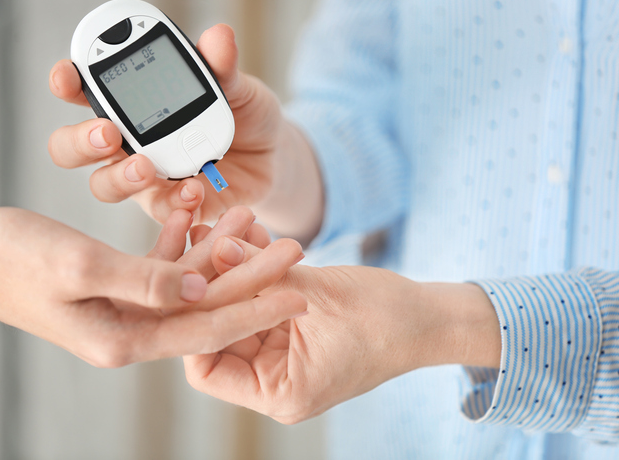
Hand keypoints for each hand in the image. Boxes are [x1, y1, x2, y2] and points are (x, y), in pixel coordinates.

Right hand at [0, 207, 305, 366]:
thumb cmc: (13, 258)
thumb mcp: (80, 266)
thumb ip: (144, 281)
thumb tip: (199, 291)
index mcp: (124, 338)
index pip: (206, 328)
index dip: (256, 311)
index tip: (300, 296)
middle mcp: (130, 329)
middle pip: (206, 303)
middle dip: (251, 275)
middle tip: (295, 248)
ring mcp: (124, 308)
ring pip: (188, 280)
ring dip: (217, 248)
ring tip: (252, 216)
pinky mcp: (115, 284)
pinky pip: (161, 262)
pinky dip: (180, 236)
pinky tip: (198, 206)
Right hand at [48, 25, 322, 239]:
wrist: (272, 157)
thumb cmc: (243, 115)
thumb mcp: (237, 87)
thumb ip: (222, 67)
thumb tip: (219, 37)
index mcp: (129, 103)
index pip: (82, 90)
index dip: (67, 82)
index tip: (68, 77)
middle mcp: (125, 142)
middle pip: (72, 146)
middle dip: (80, 141)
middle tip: (108, 133)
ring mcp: (143, 177)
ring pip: (104, 185)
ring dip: (119, 177)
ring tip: (147, 166)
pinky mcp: (169, 204)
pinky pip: (157, 209)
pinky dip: (172, 201)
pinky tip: (194, 189)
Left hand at [183, 236, 500, 423]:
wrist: (429, 317)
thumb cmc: (386, 318)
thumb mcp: (319, 293)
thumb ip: (264, 271)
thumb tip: (215, 246)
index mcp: (280, 392)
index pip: (207, 368)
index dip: (194, 323)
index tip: (189, 279)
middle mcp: (275, 380)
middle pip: (221, 334)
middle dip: (212, 285)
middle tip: (197, 240)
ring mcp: (284, 355)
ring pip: (239, 311)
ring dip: (232, 269)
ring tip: (219, 226)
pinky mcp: (293, 330)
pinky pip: (262, 300)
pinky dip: (256, 270)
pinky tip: (245, 232)